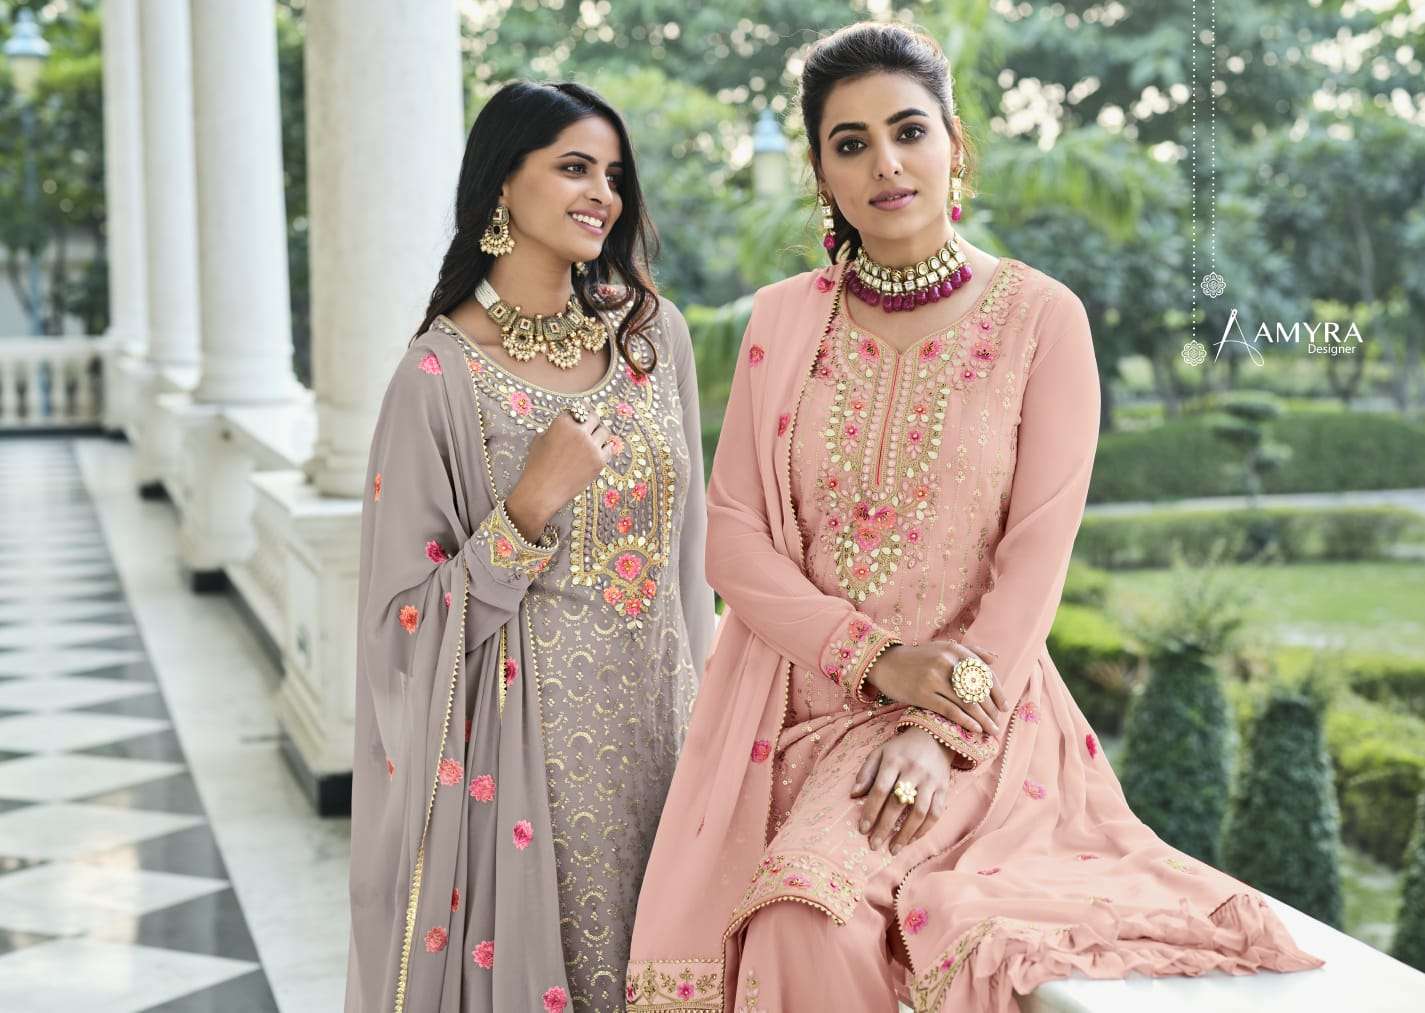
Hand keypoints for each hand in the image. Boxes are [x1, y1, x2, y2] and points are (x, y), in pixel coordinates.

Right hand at [506, 411, 616, 539]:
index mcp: (562, 422)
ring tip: (595, 437)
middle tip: (590, 424)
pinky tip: (599, 450)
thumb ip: (553, 429)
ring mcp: (591, 446)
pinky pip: (610, 448)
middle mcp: (579, 431)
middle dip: (591, 420)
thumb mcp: (539, 440)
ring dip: (600, 432)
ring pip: (604, 430)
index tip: (580, 416)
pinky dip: (605, 448)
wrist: (541, 492)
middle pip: (593, 416)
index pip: (576, 410)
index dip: (577, 415)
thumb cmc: (536, 466)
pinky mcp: (599, 461)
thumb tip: (565, 427)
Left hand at [850, 728, 952, 854]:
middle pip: (898, 803)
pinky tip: (912, 839)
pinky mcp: (944, 788)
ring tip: (894, 849)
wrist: (934, 737)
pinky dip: (924, 829)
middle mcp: (913, 771)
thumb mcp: (879, 753)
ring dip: (906, 833)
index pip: (880, 789)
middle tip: (874, 845)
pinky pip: (936, 813)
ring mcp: (931, 781)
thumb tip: (853, 795)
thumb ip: (866, 773)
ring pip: (919, 812)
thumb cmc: (901, 749)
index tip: (863, 829)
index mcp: (894, 761)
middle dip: (885, 827)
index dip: (871, 811)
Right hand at [867, 642, 1007, 735]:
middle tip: (998, 724)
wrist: (886, 663)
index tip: (1004, 707)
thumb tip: (995, 659)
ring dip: (983, 720)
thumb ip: (970, 651)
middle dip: (991, 711)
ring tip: (991, 731)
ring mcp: (934, 678)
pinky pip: (950, 710)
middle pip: (978, 691)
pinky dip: (965, 721)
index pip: (984, 674)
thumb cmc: (918, 657)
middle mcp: (946, 662)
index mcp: (955, 650)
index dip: (997, 693)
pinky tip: (975, 729)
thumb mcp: (943, 647)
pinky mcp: (923, 694)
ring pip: (966, 703)